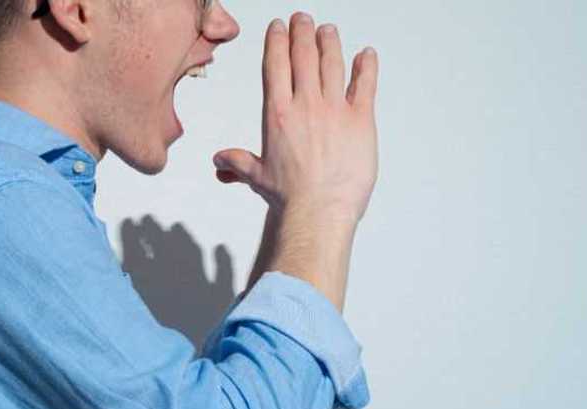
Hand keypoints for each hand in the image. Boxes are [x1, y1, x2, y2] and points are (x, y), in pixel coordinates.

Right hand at [213, 13, 378, 233]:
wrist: (319, 210)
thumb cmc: (290, 197)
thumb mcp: (257, 176)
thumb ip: (238, 163)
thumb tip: (220, 162)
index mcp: (278, 114)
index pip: (276, 66)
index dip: (277, 42)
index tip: (278, 28)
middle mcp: (305, 105)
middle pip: (304, 56)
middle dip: (303, 32)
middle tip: (303, 19)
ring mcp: (335, 110)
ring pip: (333, 63)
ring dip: (330, 42)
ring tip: (328, 30)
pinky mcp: (361, 120)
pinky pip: (365, 84)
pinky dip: (366, 67)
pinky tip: (366, 55)